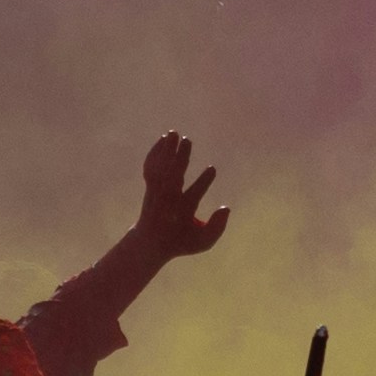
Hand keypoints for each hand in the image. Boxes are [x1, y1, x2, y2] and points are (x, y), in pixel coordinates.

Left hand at [129, 133, 227, 262]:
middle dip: (179, 160)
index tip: (212, 168)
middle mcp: (166, 201)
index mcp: (181, 213)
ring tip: (174, 133)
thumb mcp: (202, 242)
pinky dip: (155, 153)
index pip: (193, 196)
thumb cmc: (180, 242)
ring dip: (166, 151)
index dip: (202, 183)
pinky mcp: (150, 187)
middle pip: (172, 178)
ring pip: (160, 169)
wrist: (149, 243)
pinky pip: (151, 168)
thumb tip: (226, 208)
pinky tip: (163, 140)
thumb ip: (216, 227)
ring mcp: (156, 193)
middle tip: (187, 141)